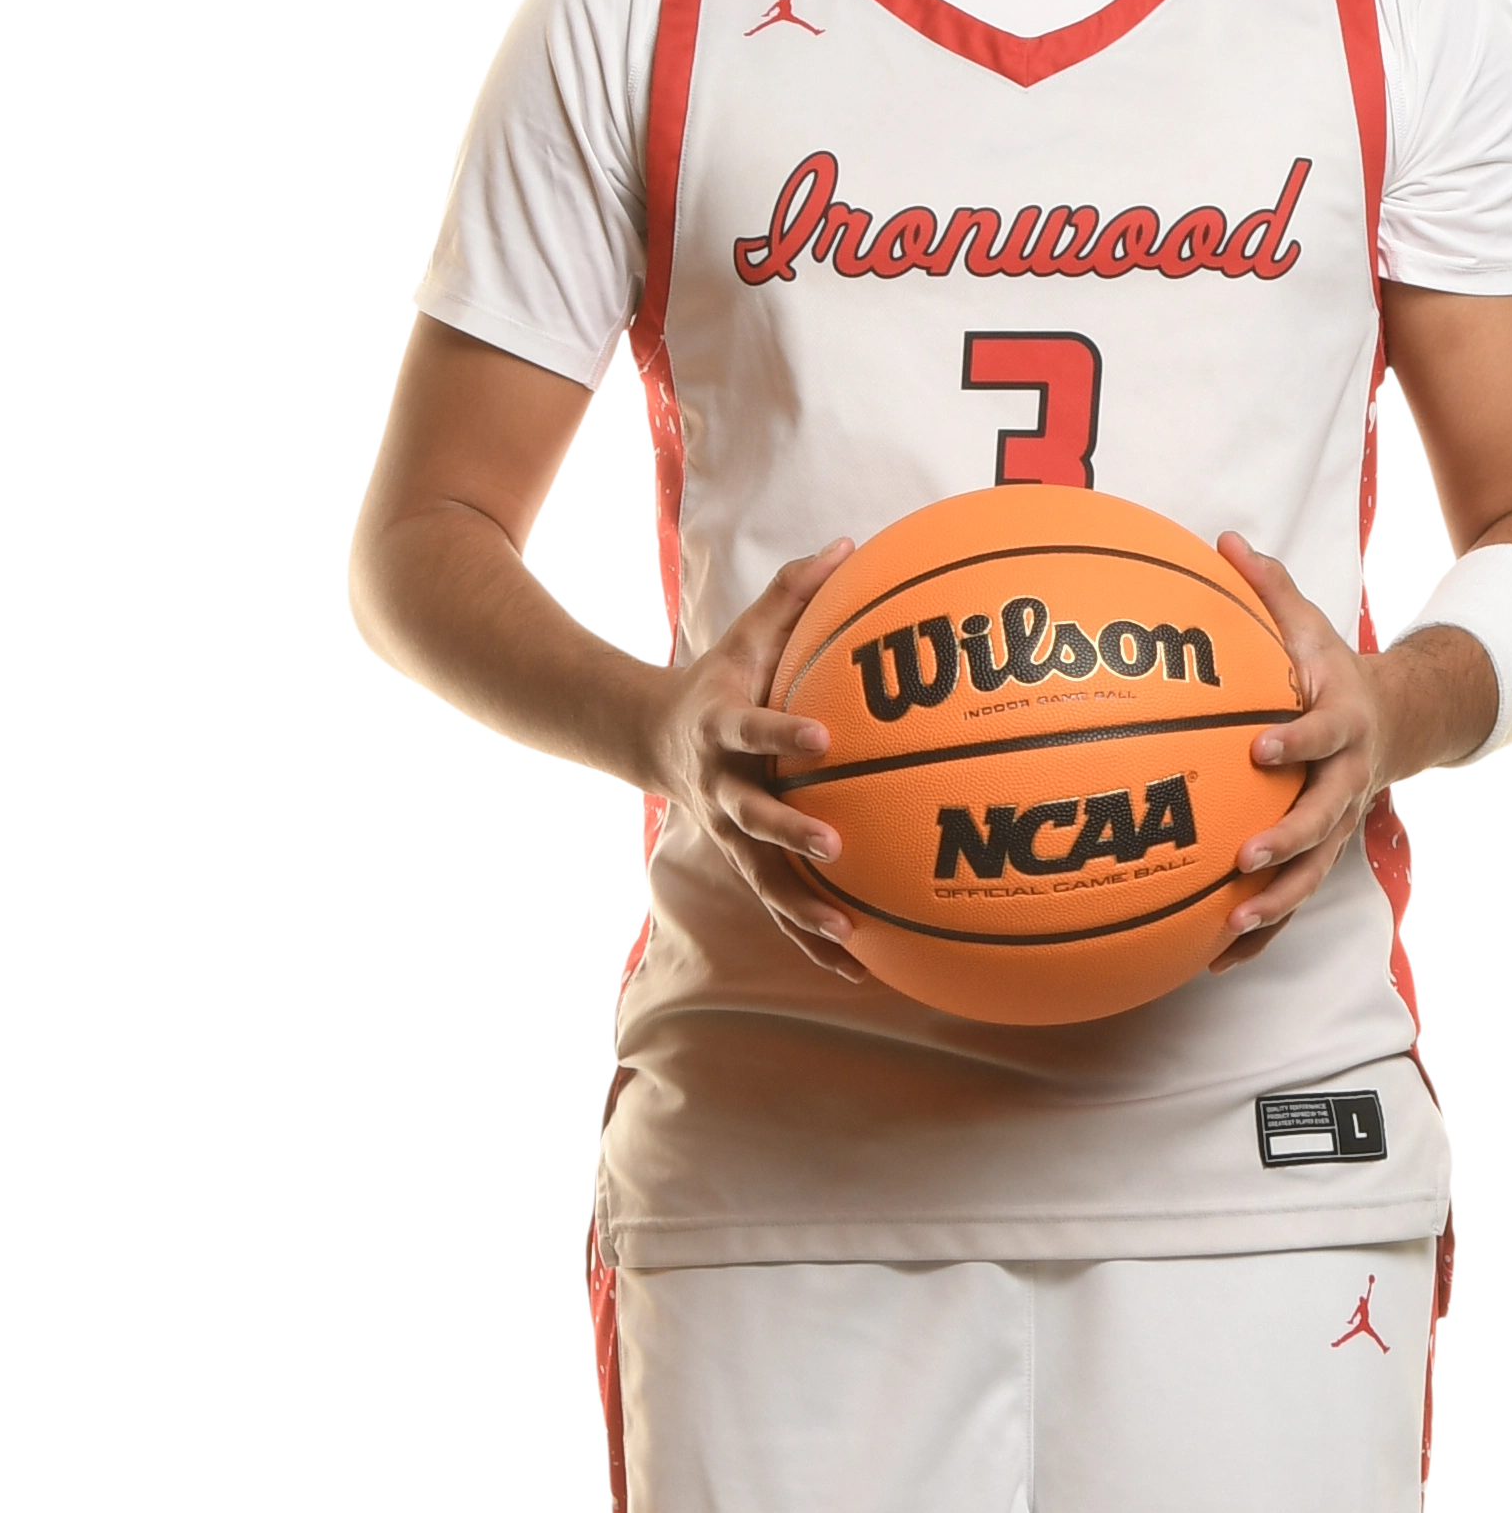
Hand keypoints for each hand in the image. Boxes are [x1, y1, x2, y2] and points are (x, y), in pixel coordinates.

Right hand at [648, 540, 864, 981]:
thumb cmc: (720, 679)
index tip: (823, 738)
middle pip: (753, 816)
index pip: (752, 730)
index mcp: (723, 728)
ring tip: (847, 937)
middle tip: (835, 847)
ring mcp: (728, 834)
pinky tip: (859, 967)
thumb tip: (849, 545)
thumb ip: (794, 593)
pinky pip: (779, 908)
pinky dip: (813, 940)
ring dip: (802, 911)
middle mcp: (721, 788)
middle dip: (791, 832)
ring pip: (763, 879)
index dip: (782, 734)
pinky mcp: (742, 864)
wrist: (652, 738)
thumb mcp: (748, 634)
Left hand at [1209, 533, 1485, 961]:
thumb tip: (1222, 539)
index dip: (1295, 741)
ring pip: (1312, 872)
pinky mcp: (1324, 853)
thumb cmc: (1333, 669)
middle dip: (1286, 841)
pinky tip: (1214, 958)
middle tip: (1245, 857)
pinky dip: (1261, 932)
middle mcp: (1344, 780)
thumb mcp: (1310, 624)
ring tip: (1231, 925)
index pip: (1320, 733)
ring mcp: (1338, 823)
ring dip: (1275, 902)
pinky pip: (1293, 898)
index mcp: (1340, 722)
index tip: (1260, 747)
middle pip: (1321, 818)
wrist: (1398, 720)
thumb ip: (1268, 588)